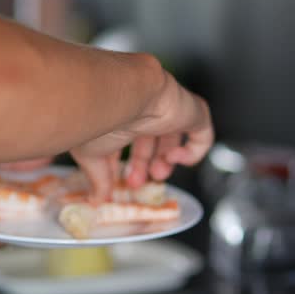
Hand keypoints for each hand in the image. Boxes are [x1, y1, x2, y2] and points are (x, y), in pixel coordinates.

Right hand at [69, 74, 213, 200]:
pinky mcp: (191, 111)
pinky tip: (176, 158)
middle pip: (150, 139)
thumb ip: (98, 177)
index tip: (120, 183)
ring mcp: (169, 107)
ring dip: (165, 162)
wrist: (122, 93)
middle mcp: (144, 106)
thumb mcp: (92, 154)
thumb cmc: (99, 117)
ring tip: (157, 174)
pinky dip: (193, 153)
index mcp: (121, 110)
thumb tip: (96, 199)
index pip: (126, 138)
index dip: (124, 162)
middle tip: (137, 183)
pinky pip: (202, 133)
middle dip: (145, 165)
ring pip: (173, 137)